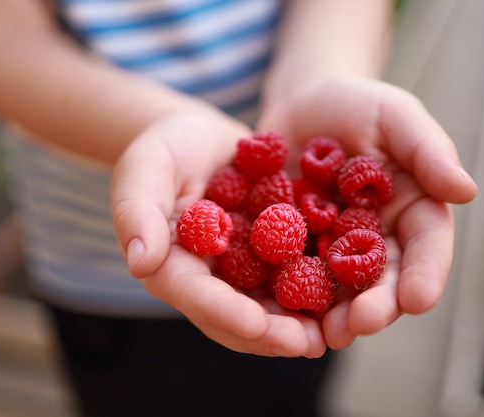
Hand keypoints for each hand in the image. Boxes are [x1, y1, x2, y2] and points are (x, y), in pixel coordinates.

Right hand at [111, 109, 327, 357]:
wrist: (204, 136)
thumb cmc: (167, 146)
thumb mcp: (146, 166)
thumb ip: (137, 209)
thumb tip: (139, 263)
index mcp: (173, 264)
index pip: (195, 296)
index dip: (224, 313)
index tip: (255, 325)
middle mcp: (210, 276)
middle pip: (237, 315)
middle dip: (271, 333)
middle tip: (307, 344)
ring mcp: (243, 268)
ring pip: (269, 304)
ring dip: (299, 322)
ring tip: (333, 332)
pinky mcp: (272, 253)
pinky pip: (294, 275)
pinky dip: (317, 288)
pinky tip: (346, 294)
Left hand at [257, 76, 478, 348]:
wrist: (302, 103)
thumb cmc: (356, 103)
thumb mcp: (395, 116)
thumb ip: (429, 150)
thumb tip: (467, 191)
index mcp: (411, 208)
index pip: (425, 246)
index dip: (424, 274)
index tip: (418, 299)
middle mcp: (377, 236)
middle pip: (382, 278)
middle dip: (376, 305)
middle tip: (361, 325)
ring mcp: (333, 245)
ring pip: (338, 288)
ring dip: (333, 314)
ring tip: (324, 335)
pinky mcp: (293, 246)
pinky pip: (291, 273)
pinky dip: (289, 295)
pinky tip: (279, 313)